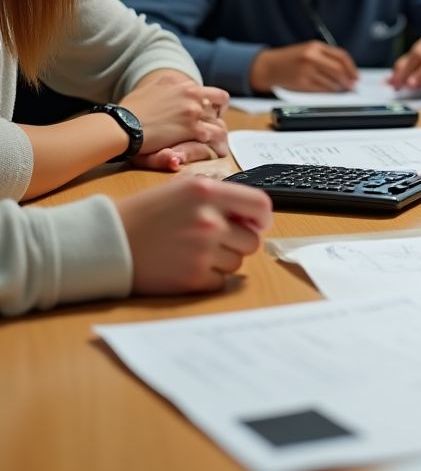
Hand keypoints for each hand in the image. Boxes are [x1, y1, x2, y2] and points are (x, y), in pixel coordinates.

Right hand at [115, 173, 272, 293]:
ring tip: (193, 251)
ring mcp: (202, 250)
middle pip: (251, 240)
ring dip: (222, 259)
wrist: (107, 241)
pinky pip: (220, 281)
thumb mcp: (183, 188)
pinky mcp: (193, 278)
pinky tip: (186, 266)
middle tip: (213, 240)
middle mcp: (209, 220)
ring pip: (237, 262)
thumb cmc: (146, 214)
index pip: (260, 205)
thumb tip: (255, 215)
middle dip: (238, 241)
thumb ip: (221, 197)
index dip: (262, 217)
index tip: (257, 224)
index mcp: (207, 192)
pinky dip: (208, 277)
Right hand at [119, 75, 229, 162]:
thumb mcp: (149, 88)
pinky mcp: (192, 128)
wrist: (121, 125)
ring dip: (218, 130)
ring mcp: (193, 111)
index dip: (210, 102)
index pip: (208, 90)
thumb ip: (164, 85)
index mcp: (182, 84)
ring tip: (219, 142)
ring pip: (219, 119)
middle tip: (213, 124)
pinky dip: (215, 144)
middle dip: (219, 112)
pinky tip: (215, 150)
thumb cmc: (130, 110)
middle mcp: (191, 93)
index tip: (206, 112)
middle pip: (221, 100)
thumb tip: (171, 83)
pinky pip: (213, 135)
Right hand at [249, 41, 357, 93]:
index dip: (351, 67)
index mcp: (315, 46)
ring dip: (339, 87)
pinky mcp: (301, 83)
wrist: (269, 66)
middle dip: (348, 79)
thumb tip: (347, 71)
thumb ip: (326, 57)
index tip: (356, 76)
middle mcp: (311, 57)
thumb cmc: (291, 59)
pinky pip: (321, 89)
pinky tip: (331, 91)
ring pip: (331, 81)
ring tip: (342, 89)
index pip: (341, 56)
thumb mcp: (308, 50)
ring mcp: (306, 70)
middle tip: (352, 86)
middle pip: (338, 70)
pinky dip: (329, 91)